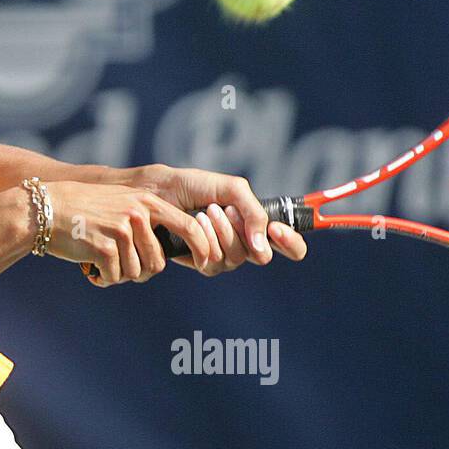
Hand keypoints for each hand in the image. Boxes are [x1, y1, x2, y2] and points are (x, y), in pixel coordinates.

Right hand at [40, 180, 213, 285]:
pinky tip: (89, 263)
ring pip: (135, 272)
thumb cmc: (82, 212)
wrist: (45, 210)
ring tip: (100, 259)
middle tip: (119, 265)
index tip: (205, 262)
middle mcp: (138, 214)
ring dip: (118, 273)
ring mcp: (122, 231)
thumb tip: (164, 254)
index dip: (202, 248)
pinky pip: (115, 277)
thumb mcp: (119, 204)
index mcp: (146, 202)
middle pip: (158, 262)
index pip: (189, 226)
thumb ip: (144, 220)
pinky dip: (102, 276)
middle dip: (141, 270)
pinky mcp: (105, 248)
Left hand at [128, 165, 307, 275]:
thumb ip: (254, 212)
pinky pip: (214, 262)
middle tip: (228, 211)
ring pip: (237, 258)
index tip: (277, 230)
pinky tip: (196, 222)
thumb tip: (263, 245)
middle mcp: (244, 243)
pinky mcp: (201, 262)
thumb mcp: (231, 189)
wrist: (158, 191)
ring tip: (207, 211)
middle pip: (262, 256)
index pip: (289, 246)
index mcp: (257, 224)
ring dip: (223, 232)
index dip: (291, 243)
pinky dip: (206, 240)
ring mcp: (223, 255)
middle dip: (243, 230)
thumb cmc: (192, 186)